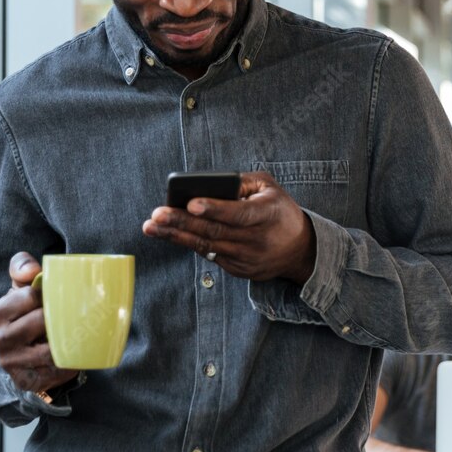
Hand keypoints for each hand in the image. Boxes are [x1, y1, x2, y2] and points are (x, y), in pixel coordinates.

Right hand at [0, 252, 78, 393]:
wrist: (19, 351)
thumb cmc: (26, 311)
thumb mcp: (21, 286)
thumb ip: (22, 267)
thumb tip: (33, 271)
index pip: (29, 296)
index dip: (50, 295)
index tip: (62, 296)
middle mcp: (1, 339)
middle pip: (40, 322)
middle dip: (60, 318)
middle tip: (76, 314)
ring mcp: (12, 363)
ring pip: (49, 351)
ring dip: (66, 343)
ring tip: (78, 334)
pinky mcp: (26, 381)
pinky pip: (54, 374)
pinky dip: (68, 365)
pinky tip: (74, 357)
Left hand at [142, 171, 316, 282]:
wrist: (299, 249)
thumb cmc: (279, 211)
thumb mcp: (269, 188)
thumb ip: (242, 181)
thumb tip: (208, 185)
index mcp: (267, 214)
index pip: (238, 213)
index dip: (214, 209)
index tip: (191, 203)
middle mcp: (257, 239)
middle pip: (214, 231)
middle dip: (182, 222)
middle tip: (157, 214)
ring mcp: (247, 258)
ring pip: (206, 246)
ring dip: (176, 236)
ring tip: (152, 226)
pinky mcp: (239, 270)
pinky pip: (210, 255)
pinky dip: (189, 244)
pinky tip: (170, 234)